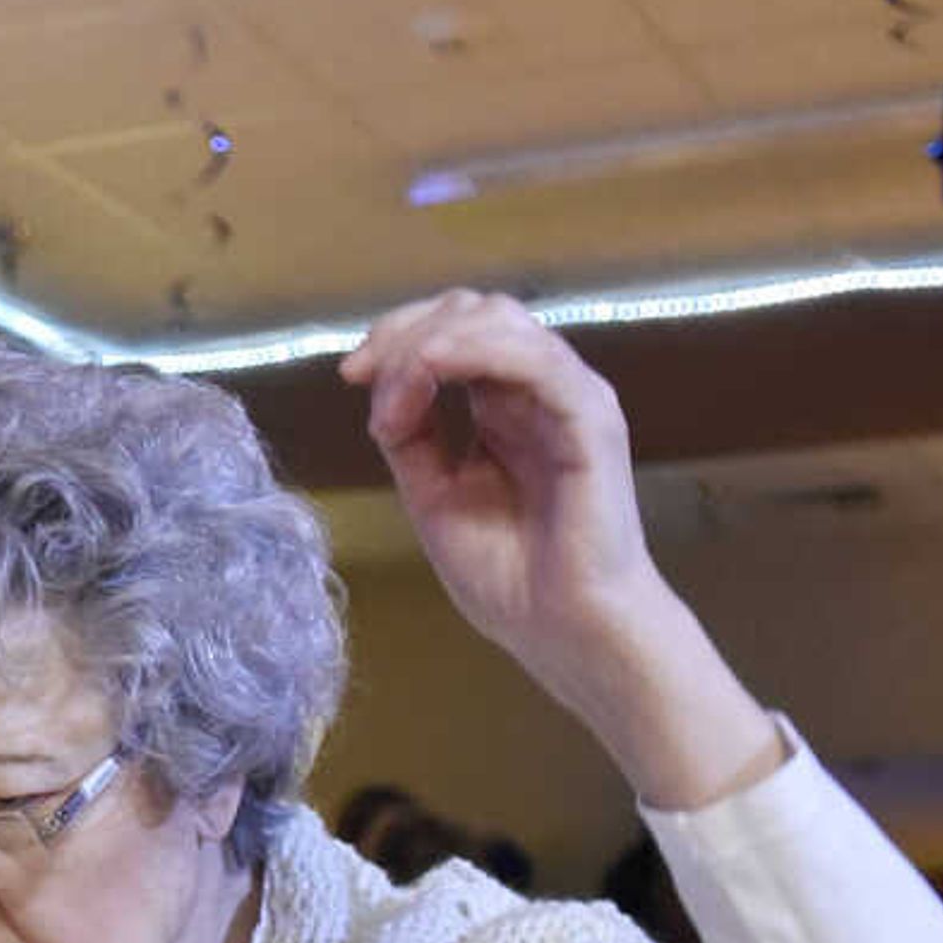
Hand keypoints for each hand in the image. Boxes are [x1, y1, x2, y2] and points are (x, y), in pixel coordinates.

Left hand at [342, 292, 653, 666]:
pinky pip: (535, 359)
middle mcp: (540, 391)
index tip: (351, 373)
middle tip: (363, 372)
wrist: (565, 631)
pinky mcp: (591, 418)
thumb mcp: (434, 495)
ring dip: (431, 340)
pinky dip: (473, 353)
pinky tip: (430, 372)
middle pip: (476, 311)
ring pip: (500, 321)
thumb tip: (378, 388)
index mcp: (507, 406)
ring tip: (394, 382)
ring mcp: (569, 399)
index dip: (398, 336)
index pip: (457, 332)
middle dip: (408, 329)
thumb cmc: (510, 577)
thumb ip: (411, 437)